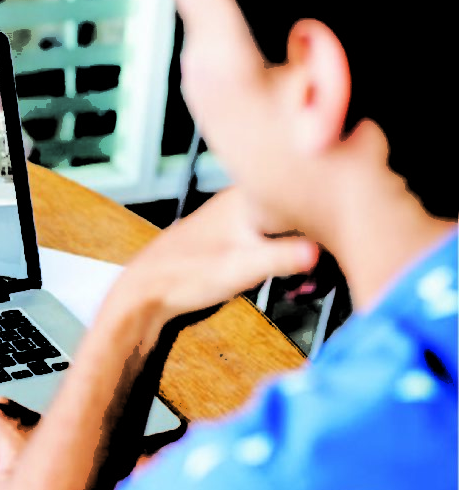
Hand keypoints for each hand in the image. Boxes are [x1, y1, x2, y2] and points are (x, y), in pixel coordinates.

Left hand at [118, 187, 319, 321]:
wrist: (146, 292)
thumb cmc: (184, 275)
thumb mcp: (242, 267)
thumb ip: (283, 258)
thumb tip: (320, 253)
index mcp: (248, 197)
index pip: (307, 197)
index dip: (331, 225)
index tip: (342, 251)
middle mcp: (245, 201)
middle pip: (302, 217)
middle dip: (318, 251)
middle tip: (314, 284)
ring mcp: (239, 219)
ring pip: (289, 233)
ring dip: (301, 262)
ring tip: (301, 289)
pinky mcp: (234, 239)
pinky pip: (273, 245)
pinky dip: (284, 264)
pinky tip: (287, 286)